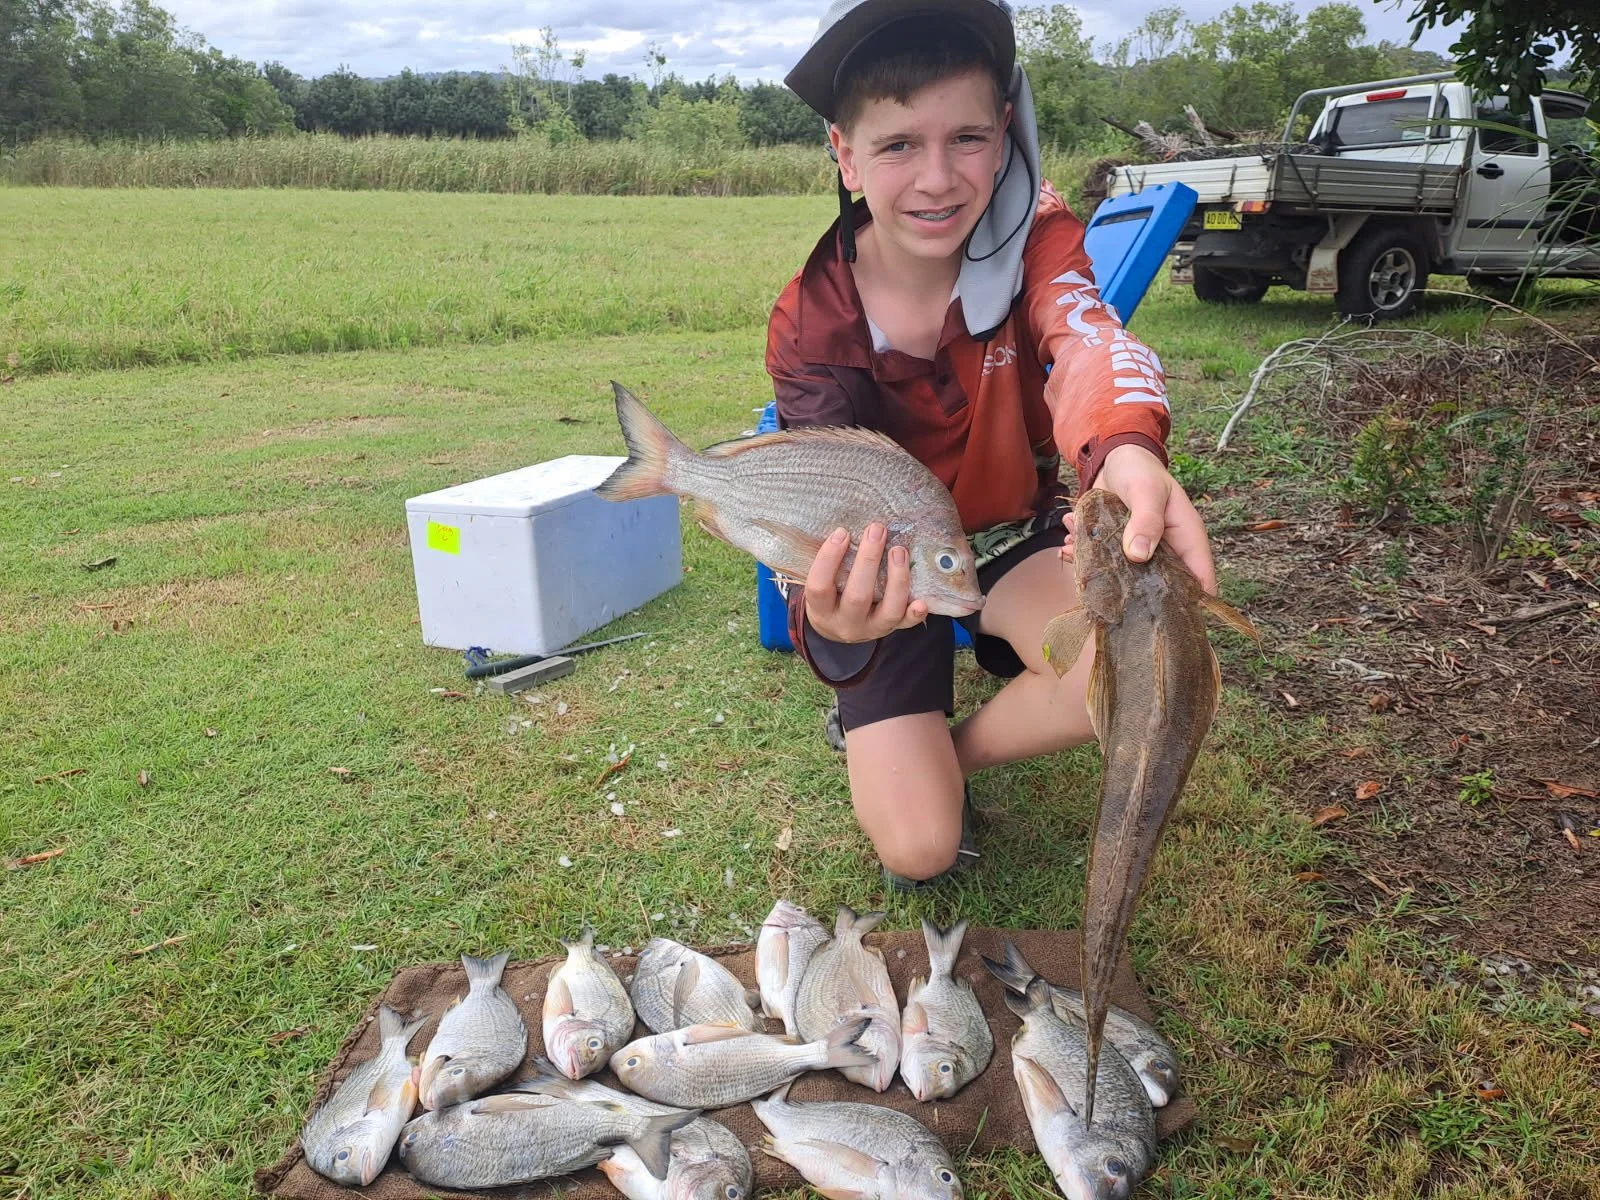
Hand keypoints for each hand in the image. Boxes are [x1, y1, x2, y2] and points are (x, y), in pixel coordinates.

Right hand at [803, 522, 929, 642]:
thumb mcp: (821, 583)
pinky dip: (915, 614)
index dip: (829, 559)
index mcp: (821, 610)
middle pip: (857, 597)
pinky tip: (922, 601)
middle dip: (869, 561)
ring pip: (888, 610)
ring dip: (897, 579)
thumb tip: (844, 527)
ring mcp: (871, 629)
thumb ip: (830, 563)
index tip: (841, 532)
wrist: (839, 629)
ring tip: (899, 550)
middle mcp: (845, 623)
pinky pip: (905, 624)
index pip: (819, 586)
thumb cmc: (829, 596)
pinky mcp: (890, 629)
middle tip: (876, 531)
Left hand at [1060, 443, 1216, 593]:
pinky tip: (1067, 546)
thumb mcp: (1146, 491)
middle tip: (1100, 586)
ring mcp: (1139, 556)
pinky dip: (1082, 559)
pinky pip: (1101, 567)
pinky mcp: (1115, 553)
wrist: (1115, 460)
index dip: (1190, 604)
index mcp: (1187, 541)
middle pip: (1159, 591)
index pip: (1200, 581)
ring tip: (1074, 552)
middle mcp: (1166, 554)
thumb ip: (1146, 520)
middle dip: (1129, 594)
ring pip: (1124, 581)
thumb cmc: (1141, 472)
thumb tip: (1139, 555)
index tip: (1163, 618)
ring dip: (1097, 572)